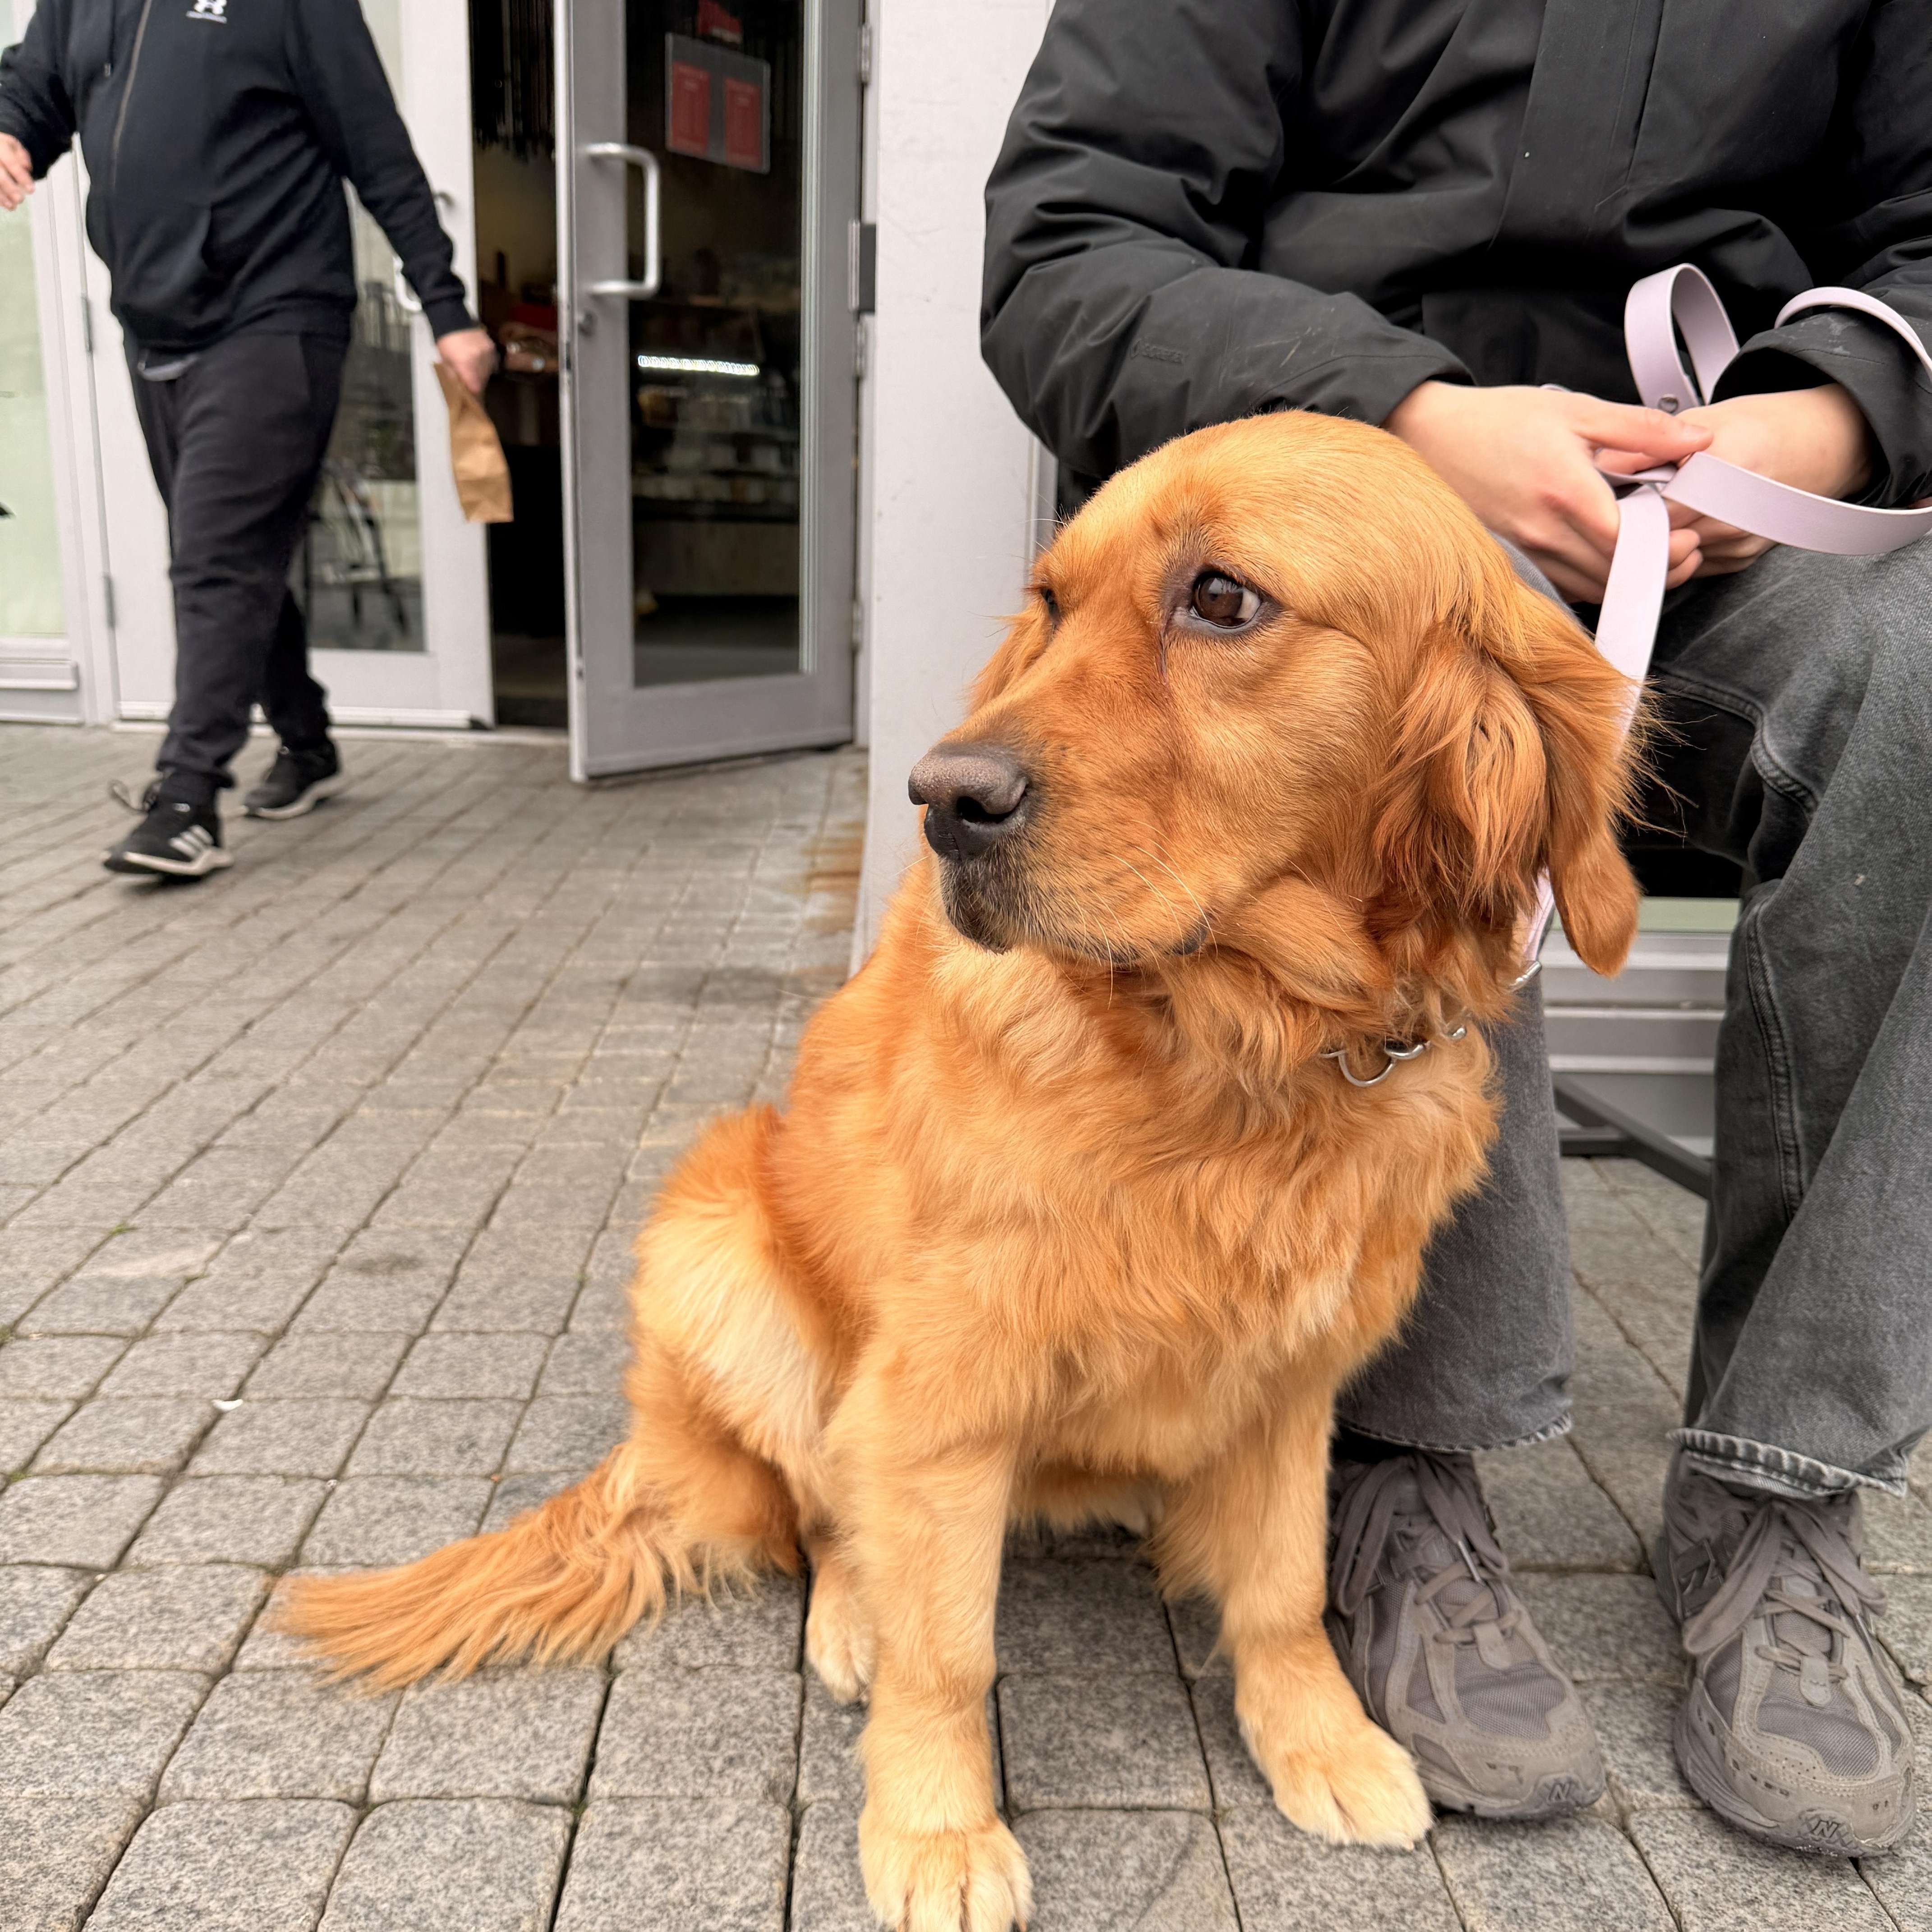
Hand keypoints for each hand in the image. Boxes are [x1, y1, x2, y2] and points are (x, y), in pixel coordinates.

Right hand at [0, 133, 33, 212]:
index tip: (31, 189)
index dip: (21, 176)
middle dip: (9, 188)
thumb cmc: (3, 147)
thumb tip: (26, 167)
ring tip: (12, 206)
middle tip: (20, 199)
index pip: (11, 162)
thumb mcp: (14, 146)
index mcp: (0, 145)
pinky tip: (5, 204)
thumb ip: (22, 156)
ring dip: (1, 196)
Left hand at [435, 326, 496, 395]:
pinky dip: (487, 365)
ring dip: (482, 375)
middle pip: (483, 380)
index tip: (471, 395)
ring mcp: (487, 353)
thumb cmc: (446, 342)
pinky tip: (480, 364)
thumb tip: (462, 388)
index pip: (475, 386)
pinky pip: (492, 362)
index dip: (474, 393)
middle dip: (477, 384)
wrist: (453, 320)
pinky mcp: (491, 347)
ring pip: (488, 372)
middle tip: (472, 384)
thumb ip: (454, 376)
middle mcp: (479, 359)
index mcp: (466, 363)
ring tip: (475, 373)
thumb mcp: (445, 361)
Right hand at [1385, 382, 1713, 600]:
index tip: (1689, 538)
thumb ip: (1641, 429)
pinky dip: (1593, 582)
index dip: (1665, 550)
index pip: (1626, 542)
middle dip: (1656, 570)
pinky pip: (1562, 588)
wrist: (1431, 438)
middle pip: (1612, 574)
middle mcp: (1541, 532)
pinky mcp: (1509, 563)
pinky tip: (1608, 562)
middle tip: (1686, 551)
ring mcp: (1522, 554)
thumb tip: (1699, 441)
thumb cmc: (1500, 421)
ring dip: (1626, 581)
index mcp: (1564, 490)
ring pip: (1589, 588)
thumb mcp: (1577, 411)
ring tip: (1655, 558)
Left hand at [1600, 385, 1874, 577]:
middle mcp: (1739, 510)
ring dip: (1650, 543)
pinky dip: (1670, 553)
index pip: (1660, 509)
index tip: (1605, 504)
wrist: (1808, 448)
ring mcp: (1740, 540)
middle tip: (1612, 516)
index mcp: (1730, 465)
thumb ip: (1648, 446)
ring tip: (1641, 519)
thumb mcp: (1700, 422)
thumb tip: (1597, 466)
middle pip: (1663, 539)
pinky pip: (1687, 567)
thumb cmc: (1750, 429)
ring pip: (1671, 559)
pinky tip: (1668, 531)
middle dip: (1633, 530)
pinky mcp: (1738, 560)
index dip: (1627, 509)